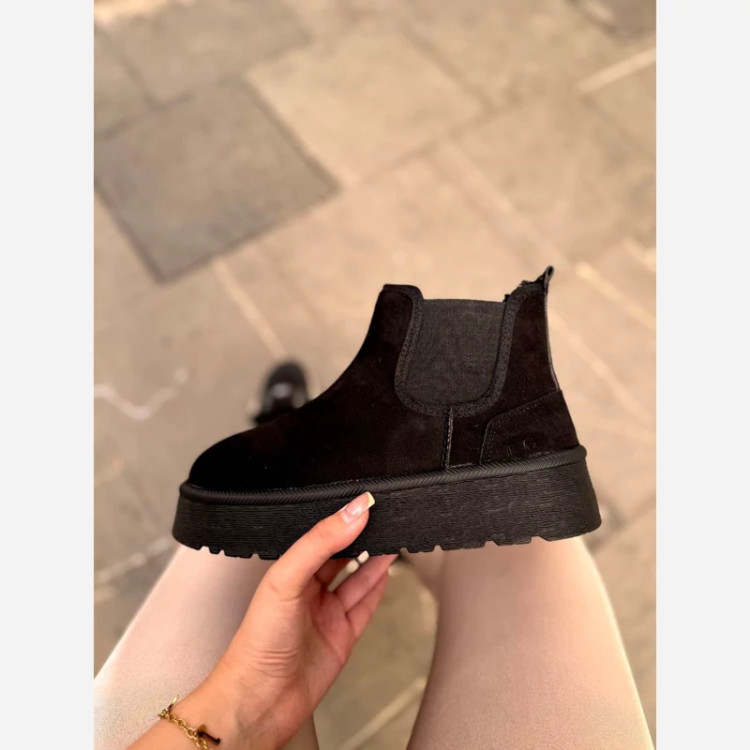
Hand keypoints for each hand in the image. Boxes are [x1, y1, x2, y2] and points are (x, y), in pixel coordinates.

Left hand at [184, 492, 394, 748]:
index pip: (320, 536)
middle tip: (384, 516)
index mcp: (288, 572)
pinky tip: (386, 570)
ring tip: (393, 535)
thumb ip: (320, 543)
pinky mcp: (341, 636)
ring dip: (374, 557)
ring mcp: (325, 613)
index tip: (365, 502)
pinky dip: (377, 587)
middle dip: (361, 536)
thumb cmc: (257, 642)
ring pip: (356, 578)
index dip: (342, 519)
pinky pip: (364, 606)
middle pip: (340, 555)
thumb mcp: (286, 579)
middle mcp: (307, 590)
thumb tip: (352, 512)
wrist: (261, 700)